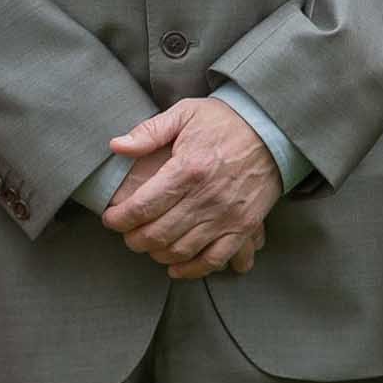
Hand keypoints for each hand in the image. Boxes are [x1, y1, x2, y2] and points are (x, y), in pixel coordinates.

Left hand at [101, 99, 281, 279]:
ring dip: (157, 254)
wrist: (272, 130)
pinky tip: (175, 267)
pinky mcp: (244, 226)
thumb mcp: (185, 113)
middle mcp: (206, 197)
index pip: (142, 206)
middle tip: (127, 234)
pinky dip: (192, 269)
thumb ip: (149, 132)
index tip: (111, 218)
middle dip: (133, 239)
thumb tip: (116, 146)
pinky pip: (214, 259)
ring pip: (181, 250)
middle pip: (157, 234)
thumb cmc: (224, 121)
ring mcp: (227, 215)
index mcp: (188, 168)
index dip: (119, 218)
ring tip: (148, 245)